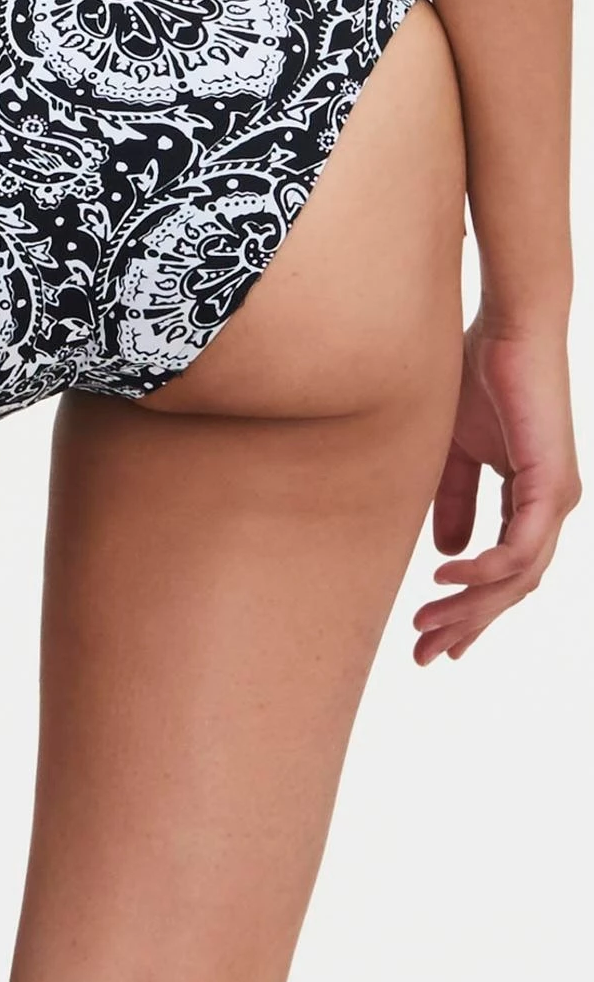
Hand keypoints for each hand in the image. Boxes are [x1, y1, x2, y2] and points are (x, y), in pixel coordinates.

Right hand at [414, 314, 580, 664]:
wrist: (506, 328)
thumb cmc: (479, 377)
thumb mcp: (454, 452)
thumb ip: (454, 500)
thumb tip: (445, 552)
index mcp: (530, 501)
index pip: (505, 572)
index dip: (470, 610)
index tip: (435, 642)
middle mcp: (551, 508)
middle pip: (513, 589)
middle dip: (467, 625)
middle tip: (425, 654)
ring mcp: (557, 499)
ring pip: (519, 578)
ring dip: (471, 607)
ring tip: (427, 625)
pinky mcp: (552, 484)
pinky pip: (522, 547)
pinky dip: (486, 569)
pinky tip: (448, 577)